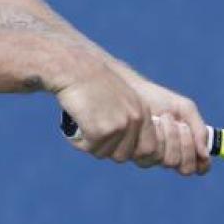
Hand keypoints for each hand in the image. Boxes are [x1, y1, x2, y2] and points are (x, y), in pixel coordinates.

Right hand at [50, 48, 158, 165]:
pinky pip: (88, 148)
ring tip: (82, 122)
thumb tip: (129, 148)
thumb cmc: (91, 81)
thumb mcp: (120, 98)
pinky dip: (78, 140)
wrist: (75, 68)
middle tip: (91, 132)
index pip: (149, 149)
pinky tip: (74, 121)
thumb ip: (128, 119)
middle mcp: (135, 119)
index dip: (130, 151)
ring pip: (104, 153)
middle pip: (124, 156)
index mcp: (142, 111)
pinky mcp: (101, 130)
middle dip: (106, 149)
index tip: (111, 141)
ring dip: (90, 144)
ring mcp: (119, 126)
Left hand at [113, 63, 210, 175]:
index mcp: (182, 147)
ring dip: (169, 137)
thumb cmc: (158, 98)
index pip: (197, 167)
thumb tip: (206, 153)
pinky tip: (151, 122)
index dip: (201, 163)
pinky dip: (155, 137)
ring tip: (162, 118)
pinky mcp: (132, 153)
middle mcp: (166, 155)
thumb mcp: (184, 109)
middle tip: (178, 123)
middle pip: (183, 166)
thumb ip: (199, 129)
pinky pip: (149, 155)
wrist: (130, 89)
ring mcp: (149, 156)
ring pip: (167, 161)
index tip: (202, 151)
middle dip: (184, 143)